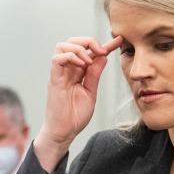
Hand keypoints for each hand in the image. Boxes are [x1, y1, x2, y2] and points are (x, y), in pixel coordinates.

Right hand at [36, 36, 122, 170]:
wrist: (64, 132)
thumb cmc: (75, 116)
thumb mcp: (91, 92)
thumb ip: (95, 74)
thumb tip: (102, 57)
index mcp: (77, 72)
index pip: (89, 52)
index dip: (105, 44)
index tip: (119, 40)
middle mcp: (67, 70)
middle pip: (72, 41)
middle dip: (88, 41)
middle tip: (101, 51)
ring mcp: (59, 74)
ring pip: (62, 46)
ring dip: (78, 48)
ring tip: (88, 61)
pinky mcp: (54, 80)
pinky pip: (57, 59)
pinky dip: (70, 57)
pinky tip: (81, 66)